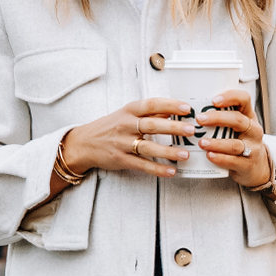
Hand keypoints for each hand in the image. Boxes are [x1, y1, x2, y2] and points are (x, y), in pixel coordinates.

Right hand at [53, 99, 195, 193]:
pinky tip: (171, 171)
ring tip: (185, 154)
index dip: (170, 105)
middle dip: (173, 127)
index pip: (152, 105)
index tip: (186, 108)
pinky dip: (157, 169)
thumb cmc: (109, 127)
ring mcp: (123, 143)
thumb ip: (148, 113)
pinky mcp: (121, 160)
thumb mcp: (126, 114)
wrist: (84, 143)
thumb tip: (172, 110)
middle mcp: (126, 125)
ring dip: (168, 151)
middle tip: (191, 130)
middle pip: (152, 125)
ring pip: (149, 147)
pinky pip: (142, 165)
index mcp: (129, 111)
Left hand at [196, 89, 273, 192]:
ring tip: (201, 142)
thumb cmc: (239, 141)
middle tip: (199, 119)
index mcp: (249, 116)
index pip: (244, 99)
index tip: (213, 100)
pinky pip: (233, 161)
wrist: (256, 166)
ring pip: (235, 144)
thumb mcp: (235, 126)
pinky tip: (209, 155)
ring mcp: (252, 148)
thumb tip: (190, 109)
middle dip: (217, 118)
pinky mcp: (248, 164)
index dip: (230, 97)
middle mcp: (253, 130)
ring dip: (216, 143)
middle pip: (238, 120)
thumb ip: (220, 117)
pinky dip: (220, 158)